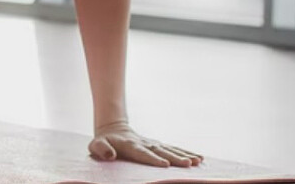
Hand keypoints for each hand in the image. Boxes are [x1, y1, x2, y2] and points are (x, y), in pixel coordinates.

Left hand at [89, 120, 203, 167]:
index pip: (142, 153)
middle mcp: (145, 144)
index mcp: (130, 145)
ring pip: (171, 149)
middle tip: (188, 164)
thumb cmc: (104, 142)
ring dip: (184, 155)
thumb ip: (101, 149)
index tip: (164, 165)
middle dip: (175, 158)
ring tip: (197, 161)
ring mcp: (153, 144)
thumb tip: (110, 155)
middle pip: (161, 151)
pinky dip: (186, 153)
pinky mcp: (159, 146)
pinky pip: (174, 149)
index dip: (153, 159)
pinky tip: (198, 158)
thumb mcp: (96, 145)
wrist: (113, 129)